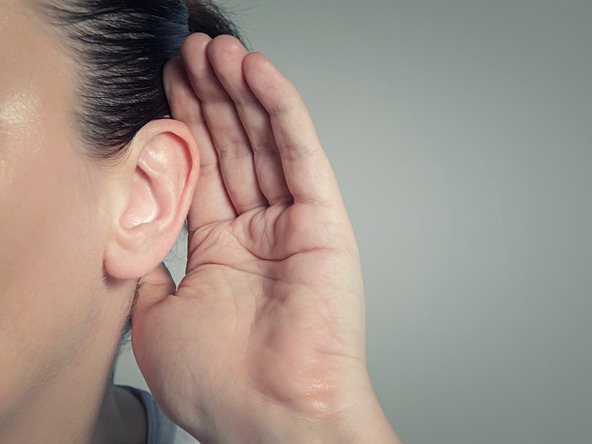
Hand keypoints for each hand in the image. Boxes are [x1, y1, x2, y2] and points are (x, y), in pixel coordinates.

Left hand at [131, 33, 399, 442]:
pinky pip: (301, 154)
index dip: (184, 126)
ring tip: (219, 49)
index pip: (202, 172)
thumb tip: (130, 233)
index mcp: (221, 253)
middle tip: (192, 52)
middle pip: (232, 148)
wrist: (273, 416)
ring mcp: (293, 223)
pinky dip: (281, 110)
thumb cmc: (221, 383)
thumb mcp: (155, 318)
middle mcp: (258, 232)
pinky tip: (259, 73)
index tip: (166, 85)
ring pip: (265, 142)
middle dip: (210, 98)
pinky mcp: (324, 221)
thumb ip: (148, 266)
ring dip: (242, 92)